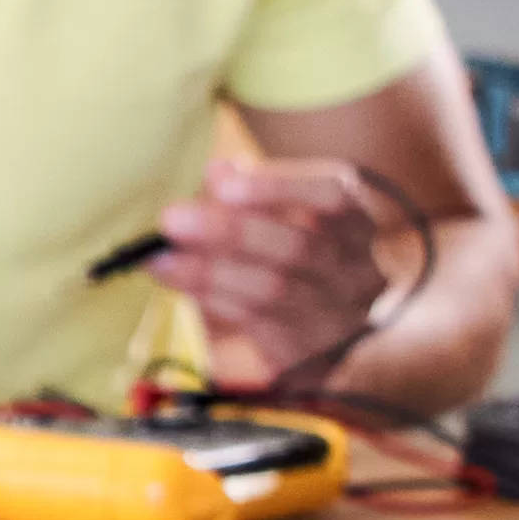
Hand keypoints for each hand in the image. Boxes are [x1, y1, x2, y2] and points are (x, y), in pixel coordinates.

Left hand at [149, 154, 401, 384]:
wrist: (335, 323)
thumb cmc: (301, 249)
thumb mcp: (288, 212)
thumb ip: (255, 191)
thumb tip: (218, 172)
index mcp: (357, 220)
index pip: (331, 200)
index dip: (276, 189)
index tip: (221, 186)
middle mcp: (356, 267)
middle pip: (298, 247)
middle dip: (229, 231)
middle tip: (171, 219)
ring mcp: (337, 312)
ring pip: (272, 290)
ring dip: (207, 272)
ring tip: (161, 258)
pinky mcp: (308, 347)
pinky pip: (254, 320)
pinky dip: (210, 297)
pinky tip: (176, 281)